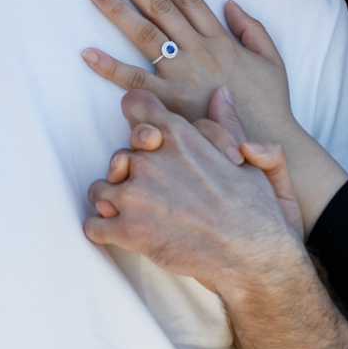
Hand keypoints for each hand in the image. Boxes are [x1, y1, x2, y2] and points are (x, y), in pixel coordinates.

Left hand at [84, 0, 293, 147]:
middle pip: (160, 8)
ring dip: (117, 11)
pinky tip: (88, 53)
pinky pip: (135, 82)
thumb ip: (252, 29)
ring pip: (145, 35)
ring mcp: (183, 76)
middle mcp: (199, 51)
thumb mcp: (271, 61)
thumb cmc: (270, 105)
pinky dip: (110, 68)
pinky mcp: (170, 103)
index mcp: (221, 40)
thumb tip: (229, 3)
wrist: (265, 145)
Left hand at [85, 94, 302, 293]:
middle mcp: (149, 160)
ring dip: (113, 203)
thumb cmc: (254, 208)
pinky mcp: (127, 231)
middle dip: (130, 174)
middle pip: (118, 156)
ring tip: (136, 217)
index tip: (145, 140)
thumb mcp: (245, 157)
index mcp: (177, 135)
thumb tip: (220, 93)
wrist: (251, 255)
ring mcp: (134, 195)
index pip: (134, 105)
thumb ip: (225, 124)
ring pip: (99, 189)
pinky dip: (104, 233)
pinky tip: (125, 237)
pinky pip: (93, 226)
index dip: (137, 122)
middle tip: (153, 193)